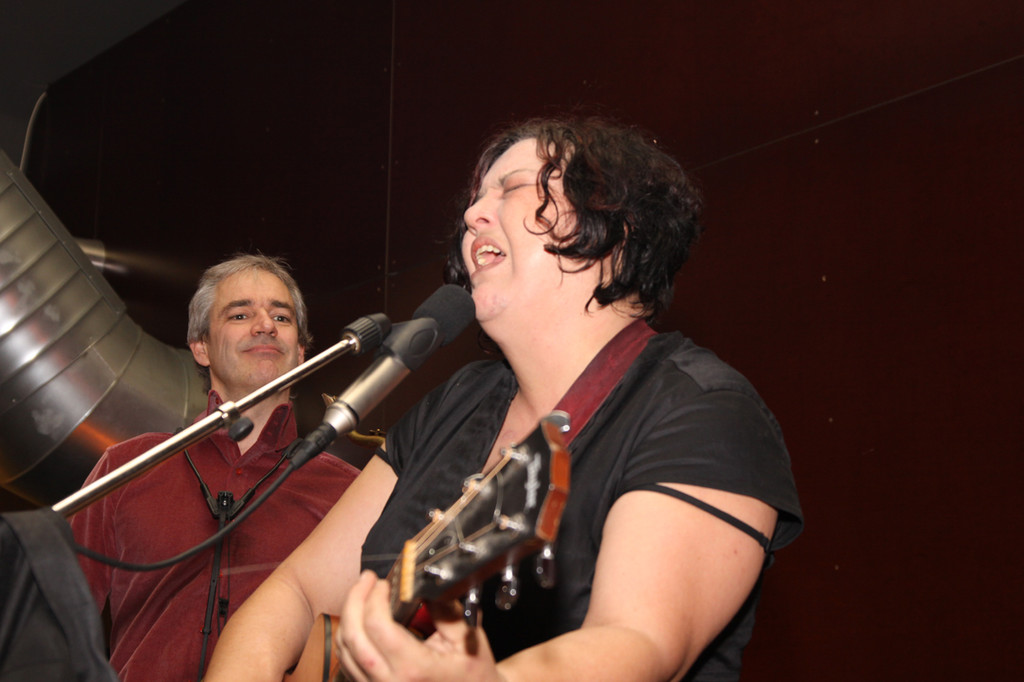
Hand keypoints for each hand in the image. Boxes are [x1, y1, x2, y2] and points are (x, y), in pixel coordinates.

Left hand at [334, 571, 504, 681]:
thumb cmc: (471, 675)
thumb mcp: (467, 639)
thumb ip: (446, 610)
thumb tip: (424, 583)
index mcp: (414, 668)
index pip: (378, 626)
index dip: (375, 598)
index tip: (384, 583)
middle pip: (353, 635)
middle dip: (354, 600)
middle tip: (366, 580)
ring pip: (344, 650)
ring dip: (348, 617)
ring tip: (362, 595)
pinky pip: (347, 663)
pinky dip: (348, 637)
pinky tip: (359, 620)